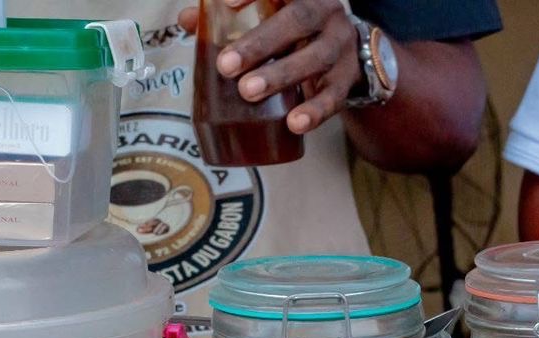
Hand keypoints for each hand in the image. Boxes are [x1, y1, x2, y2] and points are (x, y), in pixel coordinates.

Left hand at [178, 0, 360, 134]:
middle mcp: (327, 14)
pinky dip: (314, 112)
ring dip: (281, 75)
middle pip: (297, 21)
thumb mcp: (270, 18)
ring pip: (316, 59)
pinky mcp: (349, 81)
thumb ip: (231, 18)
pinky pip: (334, 97)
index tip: (225, 4)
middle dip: (260, 43)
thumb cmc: (297, 32)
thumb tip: (188, 21)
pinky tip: (294, 123)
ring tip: (248, 92)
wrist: (350, 55)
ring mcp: (342, 47)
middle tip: (226, 66)